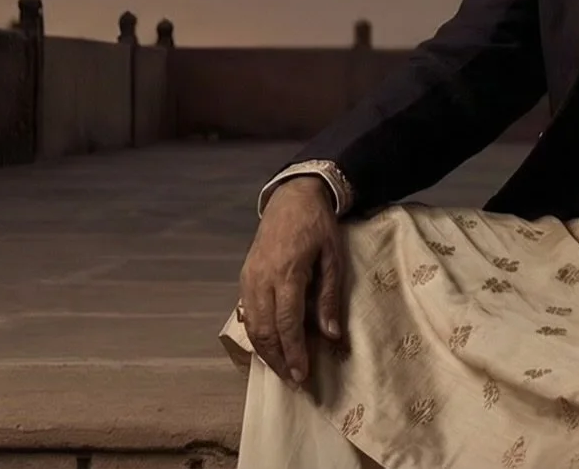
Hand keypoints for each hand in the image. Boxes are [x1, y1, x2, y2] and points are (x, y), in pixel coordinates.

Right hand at [236, 177, 345, 384]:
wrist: (292, 197)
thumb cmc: (317, 226)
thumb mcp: (333, 257)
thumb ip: (330, 296)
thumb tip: (331, 335)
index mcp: (287, 272)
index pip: (287, 323)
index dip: (294, 352)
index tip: (303, 375)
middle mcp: (262, 278)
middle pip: (265, 330)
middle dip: (279, 360)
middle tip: (294, 381)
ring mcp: (249, 277)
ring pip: (252, 326)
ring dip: (266, 352)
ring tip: (283, 370)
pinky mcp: (244, 276)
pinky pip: (247, 313)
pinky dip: (257, 335)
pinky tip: (269, 347)